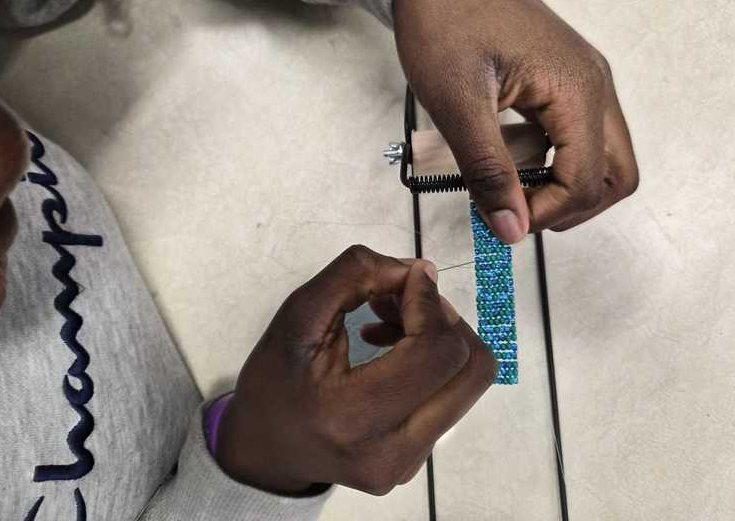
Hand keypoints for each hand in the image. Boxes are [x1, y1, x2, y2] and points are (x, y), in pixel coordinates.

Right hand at [214, 246, 496, 494]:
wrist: (262, 452)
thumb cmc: (272, 381)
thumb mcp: (298, 315)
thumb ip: (355, 276)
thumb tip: (419, 271)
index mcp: (353, 417)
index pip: (435, 350)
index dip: (429, 301)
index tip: (405, 277)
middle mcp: (392, 452)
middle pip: (472, 368)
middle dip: (445, 318)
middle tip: (403, 298)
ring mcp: (410, 464)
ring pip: (468, 382)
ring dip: (441, 337)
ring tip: (392, 321)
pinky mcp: (417, 464)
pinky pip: (451, 398)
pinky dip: (433, 362)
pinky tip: (393, 350)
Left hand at [394, 0, 638, 242]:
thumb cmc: (444, 18)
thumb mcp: (459, 104)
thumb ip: (487, 171)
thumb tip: (510, 228)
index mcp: (577, 89)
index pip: (589, 181)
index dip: (545, 214)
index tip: (500, 220)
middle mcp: (593, 84)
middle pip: (617, 175)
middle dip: (572, 207)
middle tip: (517, 213)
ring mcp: (583, 79)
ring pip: (602, 157)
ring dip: (563, 184)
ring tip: (509, 185)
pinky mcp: (565, 78)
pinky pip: (578, 134)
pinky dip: (552, 160)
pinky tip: (509, 157)